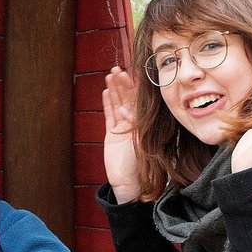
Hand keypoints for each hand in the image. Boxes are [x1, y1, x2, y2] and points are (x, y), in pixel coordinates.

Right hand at [102, 66, 141, 202]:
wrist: (129, 183)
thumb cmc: (142, 166)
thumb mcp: (145, 143)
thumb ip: (140, 126)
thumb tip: (137, 109)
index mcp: (145, 124)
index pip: (140, 101)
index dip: (136, 87)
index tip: (134, 73)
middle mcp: (134, 123)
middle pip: (128, 99)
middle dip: (123, 84)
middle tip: (118, 69)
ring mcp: (122, 128)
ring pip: (117, 104)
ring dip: (114, 89)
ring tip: (110, 74)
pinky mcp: (111, 134)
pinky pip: (109, 115)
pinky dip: (107, 103)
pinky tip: (106, 91)